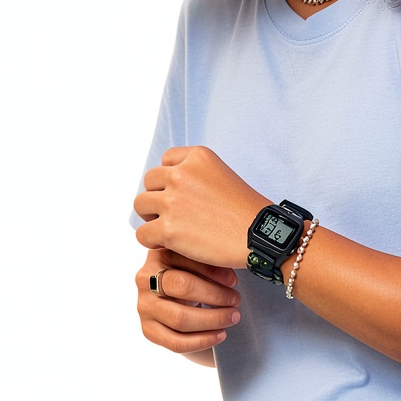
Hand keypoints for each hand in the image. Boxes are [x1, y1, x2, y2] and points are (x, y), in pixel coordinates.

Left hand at [134, 145, 269, 267]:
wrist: (259, 235)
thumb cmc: (245, 210)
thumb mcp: (222, 174)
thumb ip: (196, 173)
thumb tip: (168, 186)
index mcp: (197, 157)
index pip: (166, 160)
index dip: (170, 179)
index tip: (182, 194)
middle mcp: (181, 173)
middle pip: (149, 181)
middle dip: (158, 197)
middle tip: (174, 214)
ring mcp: (173, 201)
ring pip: (140, 205)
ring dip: (152, 217)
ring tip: (169, 228)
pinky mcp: (168, 229)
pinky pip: (142, 233)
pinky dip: (152, 241)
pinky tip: (169, 244)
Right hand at [136, 248, 241, 353]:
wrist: (172, 291)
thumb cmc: (190, 270)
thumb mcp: (197, 257)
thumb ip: (209, 259)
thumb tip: (232, 278)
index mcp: (157, 254)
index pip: (187, 261)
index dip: (213, 271)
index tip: (234, 280)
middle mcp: (145, 280)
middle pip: (183, 287)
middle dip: (215, 296)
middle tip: (235, 300)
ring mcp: (144, 306)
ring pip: (179, 319)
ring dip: (212, 320)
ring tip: (232, 317)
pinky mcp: (148, 329)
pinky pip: (175, 342)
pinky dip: (201, 341)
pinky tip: (220, 335)